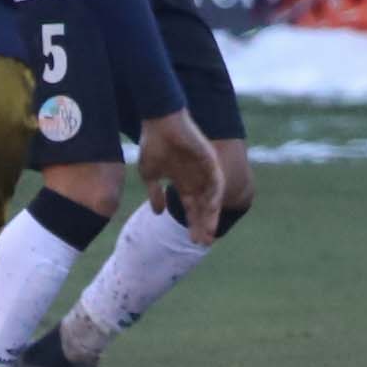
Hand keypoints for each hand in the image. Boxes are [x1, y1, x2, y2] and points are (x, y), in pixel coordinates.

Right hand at [137, 109, 224, 243]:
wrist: (159, 122)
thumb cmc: (153, 144)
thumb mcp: (149, 175)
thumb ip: (155, 194)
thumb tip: (158, 213)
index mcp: (183, 182)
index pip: (191, 208)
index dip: (193, 224)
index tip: (193, 241)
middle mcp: (196, 178)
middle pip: (203, 207)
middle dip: (204, 225)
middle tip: (204, 244)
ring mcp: (204, 169)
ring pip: (211, 197)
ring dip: (211, 215)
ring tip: (210, 232)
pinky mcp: (210, 159)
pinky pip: (216, 180)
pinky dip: (215, 194)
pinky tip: (212, 208)